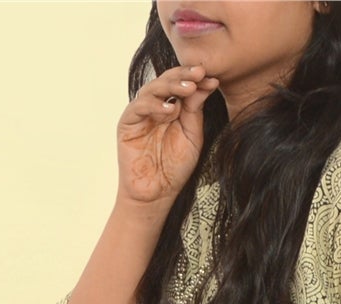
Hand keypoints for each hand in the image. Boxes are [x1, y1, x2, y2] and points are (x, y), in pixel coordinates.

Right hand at [117, 62, 220, 207]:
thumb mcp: (192, 137)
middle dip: (184, 76)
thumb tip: (204, 85)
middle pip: (167, 81)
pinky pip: (139, 106)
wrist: (156, 194)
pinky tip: (170, 109)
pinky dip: (154, 105)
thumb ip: (195, 111)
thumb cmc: (174, 169)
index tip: (213, 79)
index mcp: (171, 107)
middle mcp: (155, 106)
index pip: (182, 85)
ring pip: (153, 88)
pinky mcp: (127, 123)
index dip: (196, 80)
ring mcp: (140, 113)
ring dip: (171, 85)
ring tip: (188, 88)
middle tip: (199, 73)